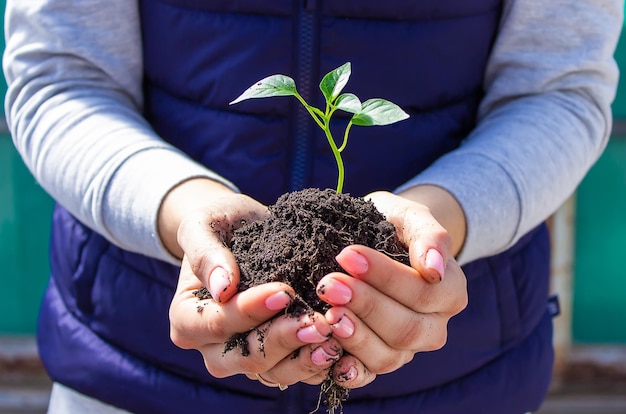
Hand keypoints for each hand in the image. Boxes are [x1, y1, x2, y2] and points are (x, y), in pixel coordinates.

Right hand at [162, 178, 341, 386]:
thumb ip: (206, 253)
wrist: (241, 231)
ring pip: (274, 372)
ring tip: (334, 336)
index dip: (250, 311)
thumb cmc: (219, 225)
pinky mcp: (275, 359)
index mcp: (187, 319)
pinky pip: (296, 372)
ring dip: (306, 358)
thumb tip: (223, 287)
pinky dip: (318, 364)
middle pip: (247, 357)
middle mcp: (213, 348)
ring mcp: (244, 357)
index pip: (218, 323)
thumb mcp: (204, 226)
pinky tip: (342, 349)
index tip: (284, 291)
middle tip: (319, 322)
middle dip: (285, 339)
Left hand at [315, 187, 468, 388]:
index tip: (347, 254)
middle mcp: (433, 326)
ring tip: (326, 314)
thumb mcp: (410, 216)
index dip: (385, 277)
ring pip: (388, 356)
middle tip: (329, 284)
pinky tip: (327, 354)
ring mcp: (408, 349)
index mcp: (449, 291)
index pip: (423, 292)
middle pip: (406, 328)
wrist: (375, 238)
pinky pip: (368, 374)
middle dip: (365, 306)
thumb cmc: (393, 223)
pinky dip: (349, 371)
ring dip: (355, 336)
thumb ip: (429, 236)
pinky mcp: (380, 360)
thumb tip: (433, 268)